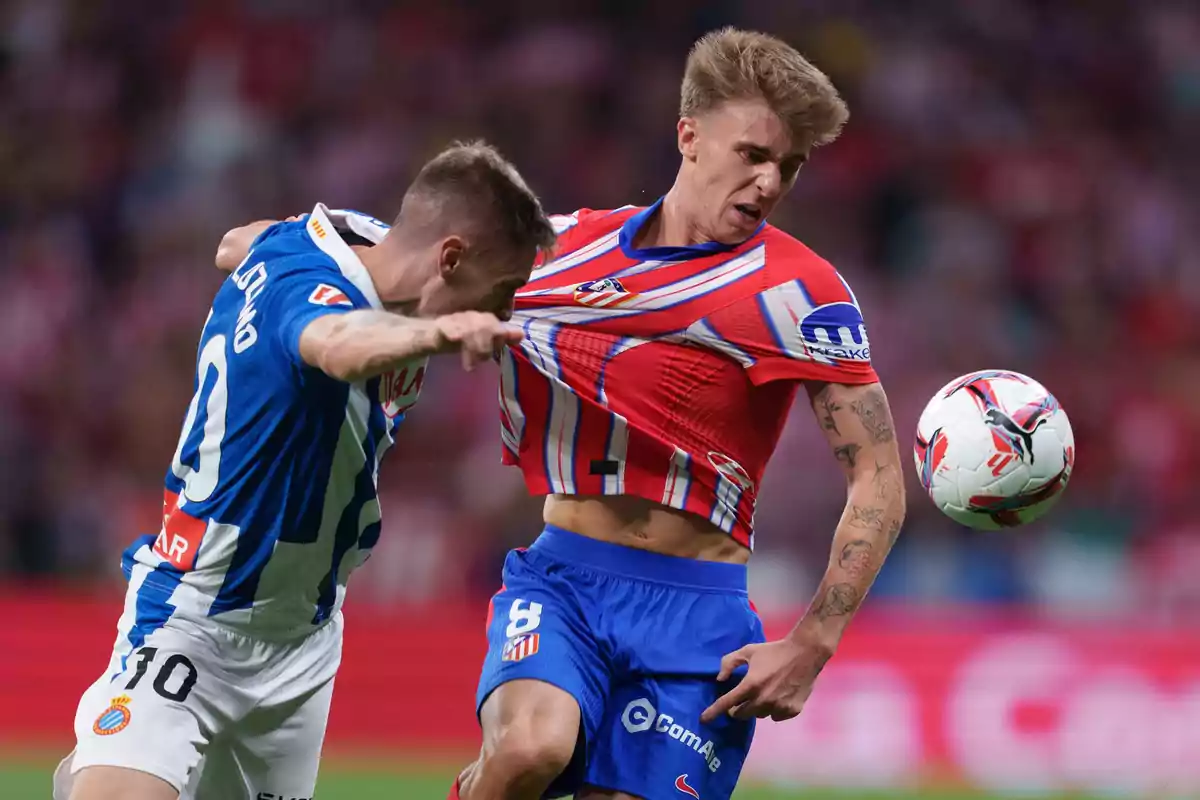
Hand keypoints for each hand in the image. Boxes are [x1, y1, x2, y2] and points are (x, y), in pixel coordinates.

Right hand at [430, 311, 523, 370]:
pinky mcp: (439, 325)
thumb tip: (521, 334)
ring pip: (468, 327)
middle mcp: (470, 317)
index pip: (495, 324)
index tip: (496, 351)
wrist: (429, 337)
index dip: (498, 337)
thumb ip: (500, 338)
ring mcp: (454, 320)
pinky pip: (447, 326)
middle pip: (484, 324)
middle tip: (482, 359)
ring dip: (472, 345)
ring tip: (471, 364)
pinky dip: (453, 331)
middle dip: (486, 343)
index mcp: (481, 319)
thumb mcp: (482, 341)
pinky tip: (456, 339)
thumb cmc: (460, 340)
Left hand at [700, 633, 833, 723]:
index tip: (703, 720)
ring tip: (765, 692)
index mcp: (750, 685)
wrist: (805, 653)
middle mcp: (763, 700)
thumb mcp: (748, 651)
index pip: (726, 703)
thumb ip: (729, 663)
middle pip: (741, 714)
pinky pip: (776, 716)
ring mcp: (778, 707)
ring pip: (759, 715)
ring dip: (757, 707)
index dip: (713, 712)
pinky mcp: (792, 711)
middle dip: (737, 708)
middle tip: (742, 697)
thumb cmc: (774, 651)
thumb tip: (720, 679)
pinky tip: (779, 696)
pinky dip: (774, 709)